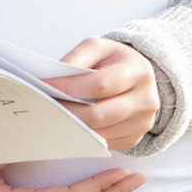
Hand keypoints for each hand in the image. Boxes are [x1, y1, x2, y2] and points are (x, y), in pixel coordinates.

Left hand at [46, 38, 160, 151]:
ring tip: (53, 118)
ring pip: (101, 133)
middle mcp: (146, 99)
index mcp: (137, 71)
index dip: (70, 88)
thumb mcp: (98, 48)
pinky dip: (85, 137)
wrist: (139, 74)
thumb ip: (77, 59)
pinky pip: (105, 143)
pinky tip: (70, 126)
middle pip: (99, 115)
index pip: (100, 84)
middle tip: (45, 108)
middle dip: (68, 113)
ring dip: (73, 127)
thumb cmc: (114, 60)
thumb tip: (53, 79)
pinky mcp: (135, 138)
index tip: (46, 87)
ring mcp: (143, 122)